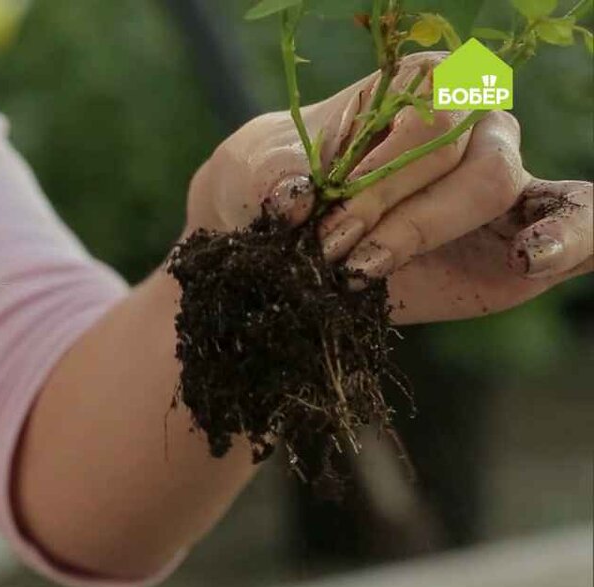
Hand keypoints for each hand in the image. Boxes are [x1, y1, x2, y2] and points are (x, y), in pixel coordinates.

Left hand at [184, 52, 591, 323]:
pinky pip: (581, 223)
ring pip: (494, 189)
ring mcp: (503, 177)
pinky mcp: (522, 235)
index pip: (427, 117)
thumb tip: (296, 199)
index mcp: (423, 84)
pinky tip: (528, 260)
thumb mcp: (257, 174)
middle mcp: (472, 121)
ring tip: (362, 270)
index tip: (324, 220)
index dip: (379, 173)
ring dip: (423, 233)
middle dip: (391, 212)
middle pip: (459, 157)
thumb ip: (276, 180)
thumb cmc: (274, 185)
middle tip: (329, 251)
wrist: (277, 238)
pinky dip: (571, 238)